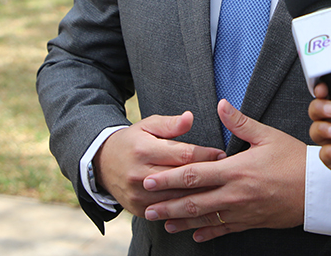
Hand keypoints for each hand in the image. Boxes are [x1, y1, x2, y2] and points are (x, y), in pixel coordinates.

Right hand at [93, 111, 225, 216]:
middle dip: (206, 175)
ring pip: (176, 198)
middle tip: (227, 173)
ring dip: (199, 195)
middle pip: (181, 178)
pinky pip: (166, 211)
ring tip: (219, 190)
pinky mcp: (138, 209)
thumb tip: (190, 117)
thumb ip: (170, 124)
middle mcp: (140, 174)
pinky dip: (184, 209)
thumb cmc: (133, 140)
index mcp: (144, 150)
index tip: (222, 153)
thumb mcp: (148, 125)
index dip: (205, 155)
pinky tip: (201, 205)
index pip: (182, 154)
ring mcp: (138, 194)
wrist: (103, 164)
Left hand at [141, 100, 306, 242]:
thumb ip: (240, 122)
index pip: (195, 175)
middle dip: (168, 205)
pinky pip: (225, 229)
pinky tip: (195, 237)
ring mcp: (242, 211)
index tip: (150, 179)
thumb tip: (221, 104)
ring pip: (206, 219)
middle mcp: (235, 193)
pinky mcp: (252, 222)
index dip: (170, 178)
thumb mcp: (268, 135)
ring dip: (182, 222)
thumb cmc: (294, 159)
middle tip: (147, 208)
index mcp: (236, 170)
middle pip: (194, 202)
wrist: (318, 189)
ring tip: (163, 224)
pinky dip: (208, 234)